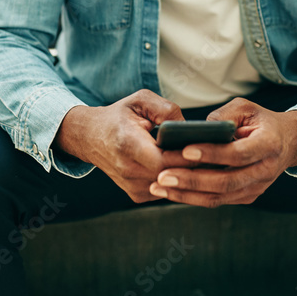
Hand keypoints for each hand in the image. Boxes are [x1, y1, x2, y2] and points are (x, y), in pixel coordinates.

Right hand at [54, 90, 186, 202]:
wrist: (91, 137)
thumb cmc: (119, 116)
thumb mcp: (141, 100)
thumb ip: (167, 110)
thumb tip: (189, 129)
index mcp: (128, 143)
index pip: (164, 160)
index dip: (185, 155)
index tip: (199, 144)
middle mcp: (128, 169)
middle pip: (171, 176)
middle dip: (191, 165)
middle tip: (205, 150)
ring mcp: (132, 186)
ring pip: (172, 186)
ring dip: (185, 174)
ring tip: (192, 156)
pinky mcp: (137, 195)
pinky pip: (166, 190)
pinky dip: (176, 179)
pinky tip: (177, 165)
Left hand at [148, 98, 296, 207]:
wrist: (288, 142)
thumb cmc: (261, 121)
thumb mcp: (246, 108)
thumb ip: (224, 116)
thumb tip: (198, 129)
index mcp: (269, 145)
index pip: (238, 154)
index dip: (212, 153)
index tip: (185, 149)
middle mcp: (265, 171)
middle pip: (225, 182)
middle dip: (191, 180)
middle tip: (162, 175)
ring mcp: (257, 187)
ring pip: (219, 197)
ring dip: (186, 194)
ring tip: (160, 186)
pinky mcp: (248, 196)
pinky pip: (218, 200)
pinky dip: (193, 197)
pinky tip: (172, 191)